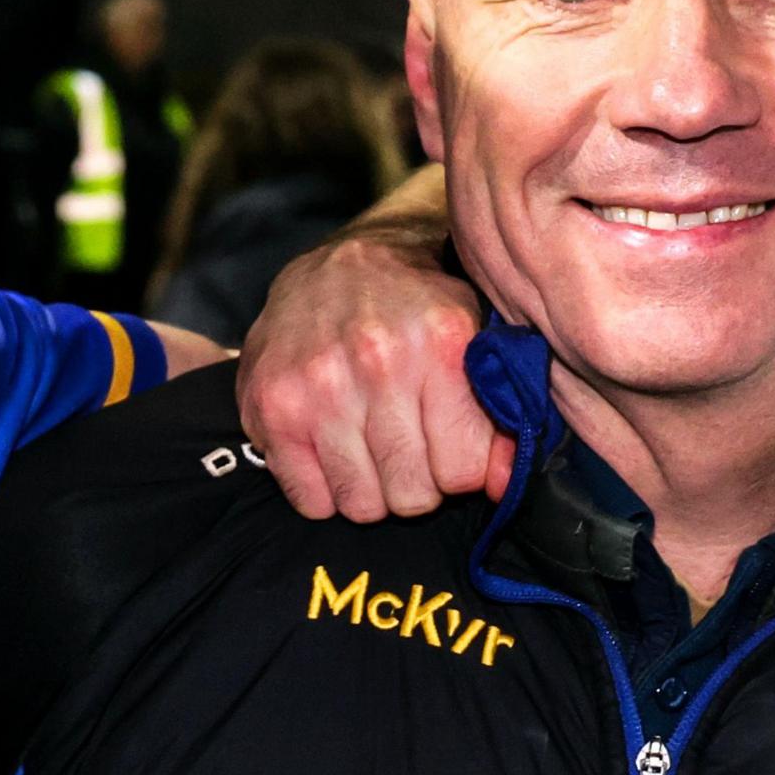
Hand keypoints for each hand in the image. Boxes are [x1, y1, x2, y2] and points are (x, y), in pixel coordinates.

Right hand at [239, 215, 506, 521]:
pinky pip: (310, 501)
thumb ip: (499, 416)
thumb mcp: (475, 342)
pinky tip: (335, 452)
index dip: (461, 471)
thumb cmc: (415, 311)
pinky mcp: (270, 406)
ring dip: (372, 490)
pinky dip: (326, 490)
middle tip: (410, 448)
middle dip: (418, 484)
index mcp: (440, 343)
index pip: (462, 471)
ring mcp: (318, 386)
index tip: (450, 449)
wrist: (335, 269)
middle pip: (412, 495)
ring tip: (372, 450)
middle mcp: (378, 362)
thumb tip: (503, 488)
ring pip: (362, 505)